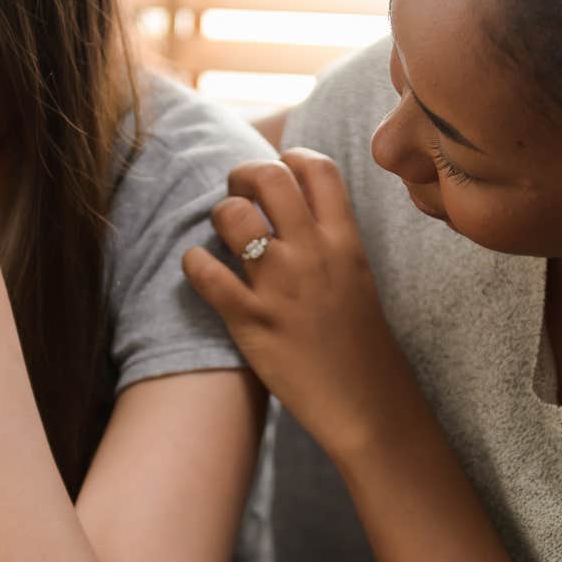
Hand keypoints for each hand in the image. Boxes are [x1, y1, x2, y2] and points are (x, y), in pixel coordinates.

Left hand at [182, 150, 417, 459]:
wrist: (367, 403)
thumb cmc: (360, 341)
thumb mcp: (357, 275)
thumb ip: (330, 239)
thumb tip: (293, 206)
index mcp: (345, 240)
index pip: (317, 168)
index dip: (290, 158)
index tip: (278, 170)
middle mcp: (313, 254)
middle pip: (270, 177)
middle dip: (243, 175)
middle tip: (237, 193)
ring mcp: (281, 286)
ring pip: (233, 217)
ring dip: (219, 215)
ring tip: (222, 232)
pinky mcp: (251, 321)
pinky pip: (207, 273)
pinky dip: (194, 262)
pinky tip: (199, 267)